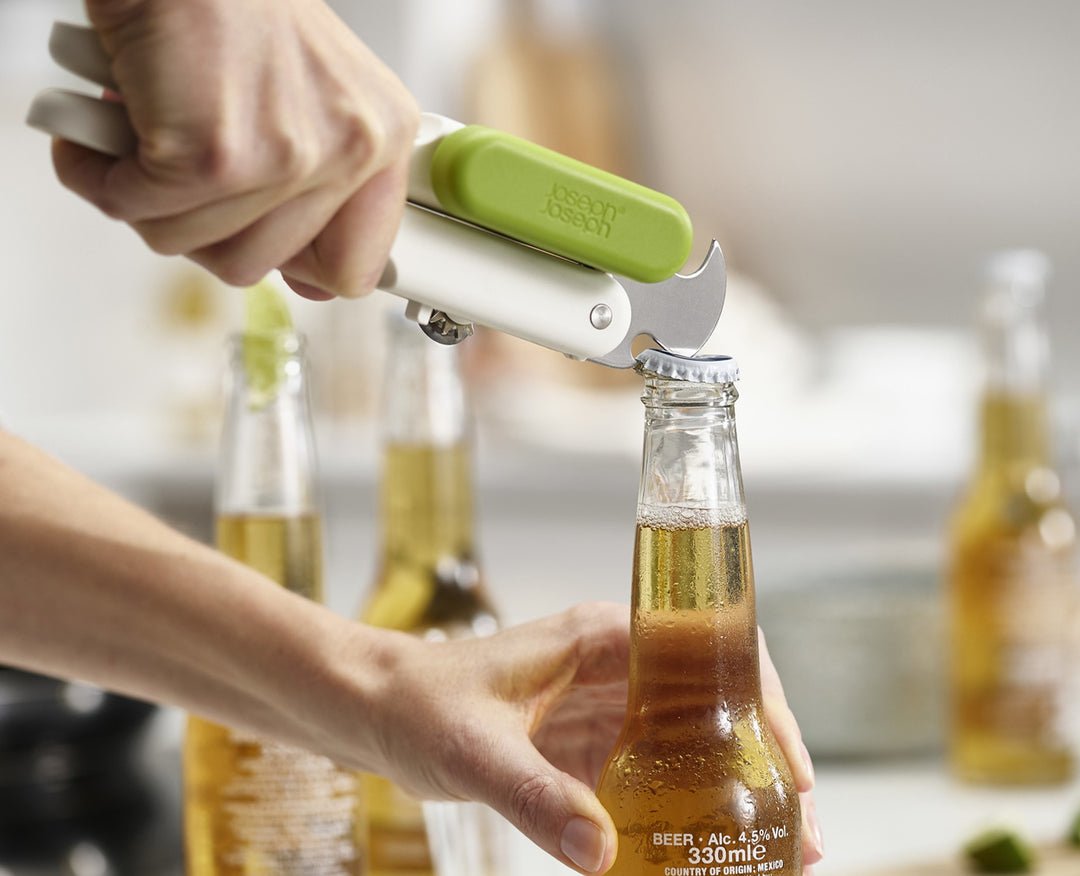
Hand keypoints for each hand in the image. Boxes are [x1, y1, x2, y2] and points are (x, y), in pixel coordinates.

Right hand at [52, 0, 417, 299]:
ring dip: (147, 200)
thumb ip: (320, 189)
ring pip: (195, 247)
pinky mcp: (214, 156)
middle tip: (179, 174)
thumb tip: (311, 282)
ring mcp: (286, 158)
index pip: (355, 269)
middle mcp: (350, 151)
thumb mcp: (315, 101)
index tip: (261, 239)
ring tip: (142, 141)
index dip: (296, 268)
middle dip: (200, 226)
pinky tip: (100, 129)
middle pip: (257, 266)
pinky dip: (98, 176)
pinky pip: (139, 210)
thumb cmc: (232, 13)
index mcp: (383, 139)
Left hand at [359, 604, 821, 873]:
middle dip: (763, 760)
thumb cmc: (416, 703)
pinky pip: (653, 775)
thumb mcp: (473, 748)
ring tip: (773, 853)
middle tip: (797, 830)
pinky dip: (684, 811)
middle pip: (715, 702)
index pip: (708, 649)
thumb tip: (602, 852)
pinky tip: (703, 854)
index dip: (761, 702)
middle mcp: (616, 665)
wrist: (373, 711)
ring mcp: (605, 706)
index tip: (790, 765)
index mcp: (603, 636)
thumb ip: (533, 796)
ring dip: (732, 791)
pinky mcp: (588, 745)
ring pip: (692, 741)